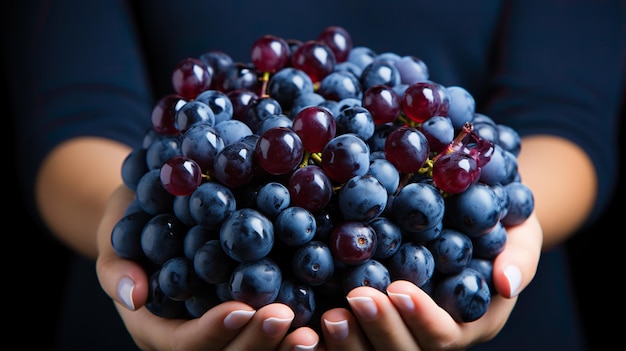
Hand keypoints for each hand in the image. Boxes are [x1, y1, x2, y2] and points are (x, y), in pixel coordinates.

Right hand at [96, 185, 320, 350]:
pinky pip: (267, 335)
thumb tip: (132, 296)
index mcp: (158, 328)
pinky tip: (323, 320)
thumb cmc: (130, 226)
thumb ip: (118, 269)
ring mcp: (220, 330)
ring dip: (280, 348)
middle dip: (256, 343)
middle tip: (288, 320)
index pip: (185, 345)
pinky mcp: (245, 316)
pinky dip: (293, 334)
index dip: (214, 332)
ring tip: (313, 331)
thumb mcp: (114, 241)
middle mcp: (191, 337)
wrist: (153, 213)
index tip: (243, 308)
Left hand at [318, 214, 541, 350]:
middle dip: (381, 329)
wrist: (474, 216)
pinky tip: (310, 328)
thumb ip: (519, 256)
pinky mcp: (376, 323)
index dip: (421, 318)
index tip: (398, 289)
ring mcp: (404, 331)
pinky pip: (356, 342)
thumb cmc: (501, 224)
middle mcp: (434, 334)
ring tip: (331, 317)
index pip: (444, 335)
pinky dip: (332, 343)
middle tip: (356, 297)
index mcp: (471, 322)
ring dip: (353, 341)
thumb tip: (507, 282)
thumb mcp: (522, 233)